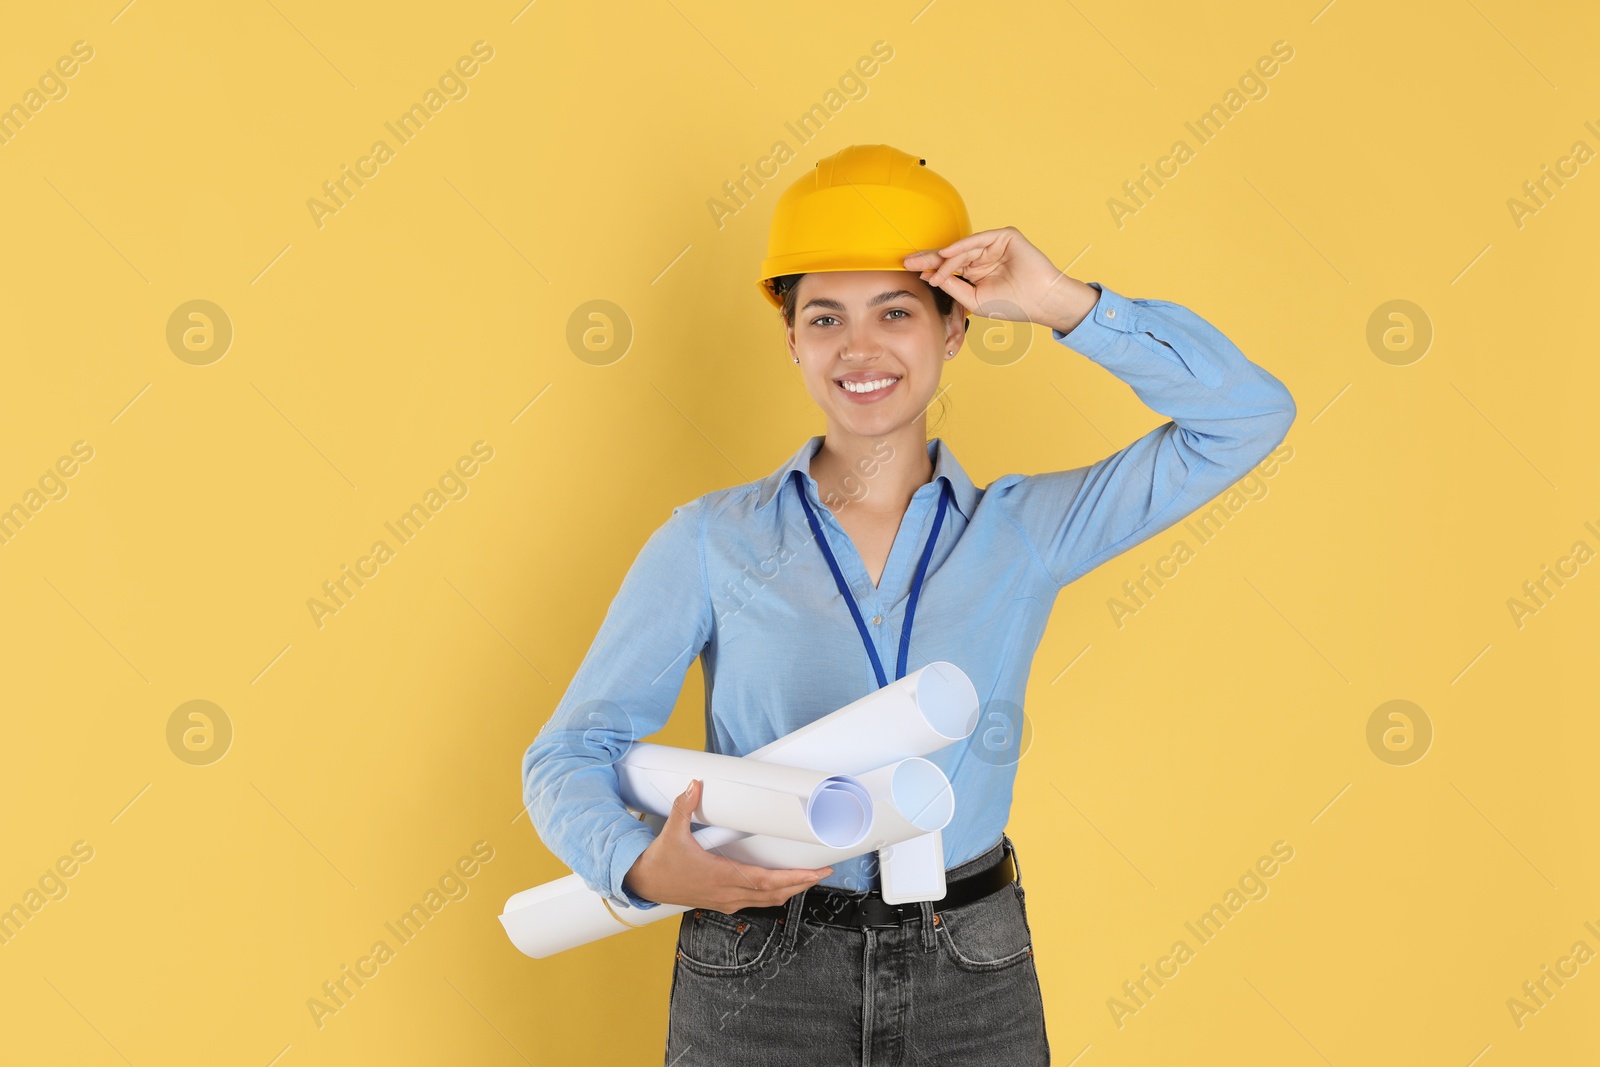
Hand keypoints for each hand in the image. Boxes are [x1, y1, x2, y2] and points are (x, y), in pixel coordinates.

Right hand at [622, 778, 834, 913]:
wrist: (643, 884)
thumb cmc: (660, 862)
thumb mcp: (671, 833)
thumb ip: (685, 807)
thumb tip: (694, 784)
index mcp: (721, 876)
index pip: (766, 881)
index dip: (794, 878)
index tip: (814, 871)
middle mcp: (727, 892)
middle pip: (774, 894)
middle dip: (801, 884)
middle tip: (823, 871)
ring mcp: (725, 900)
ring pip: (767, 901)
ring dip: (790, 890)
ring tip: (808, 877)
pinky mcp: (722, 901)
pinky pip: (756, 901)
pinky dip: (774, 894)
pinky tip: (782, 886)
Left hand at [904, 226, 1099, 333]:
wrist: (1039, 301)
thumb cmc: (1011, 304)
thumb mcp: (973, 300)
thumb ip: (953, 287)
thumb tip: (931, 276)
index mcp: (975, 271)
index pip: (948, 267)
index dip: (930, 267)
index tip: (911, 270)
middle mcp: (982, 256)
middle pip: (951, 254)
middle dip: (929, 257)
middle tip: (908, 260)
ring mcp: (993, 245)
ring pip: (962, 249)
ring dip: (945, 260)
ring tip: (931, 268)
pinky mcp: (1004, 237)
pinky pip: (978, 240)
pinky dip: (962, 246)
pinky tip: (947, 254)